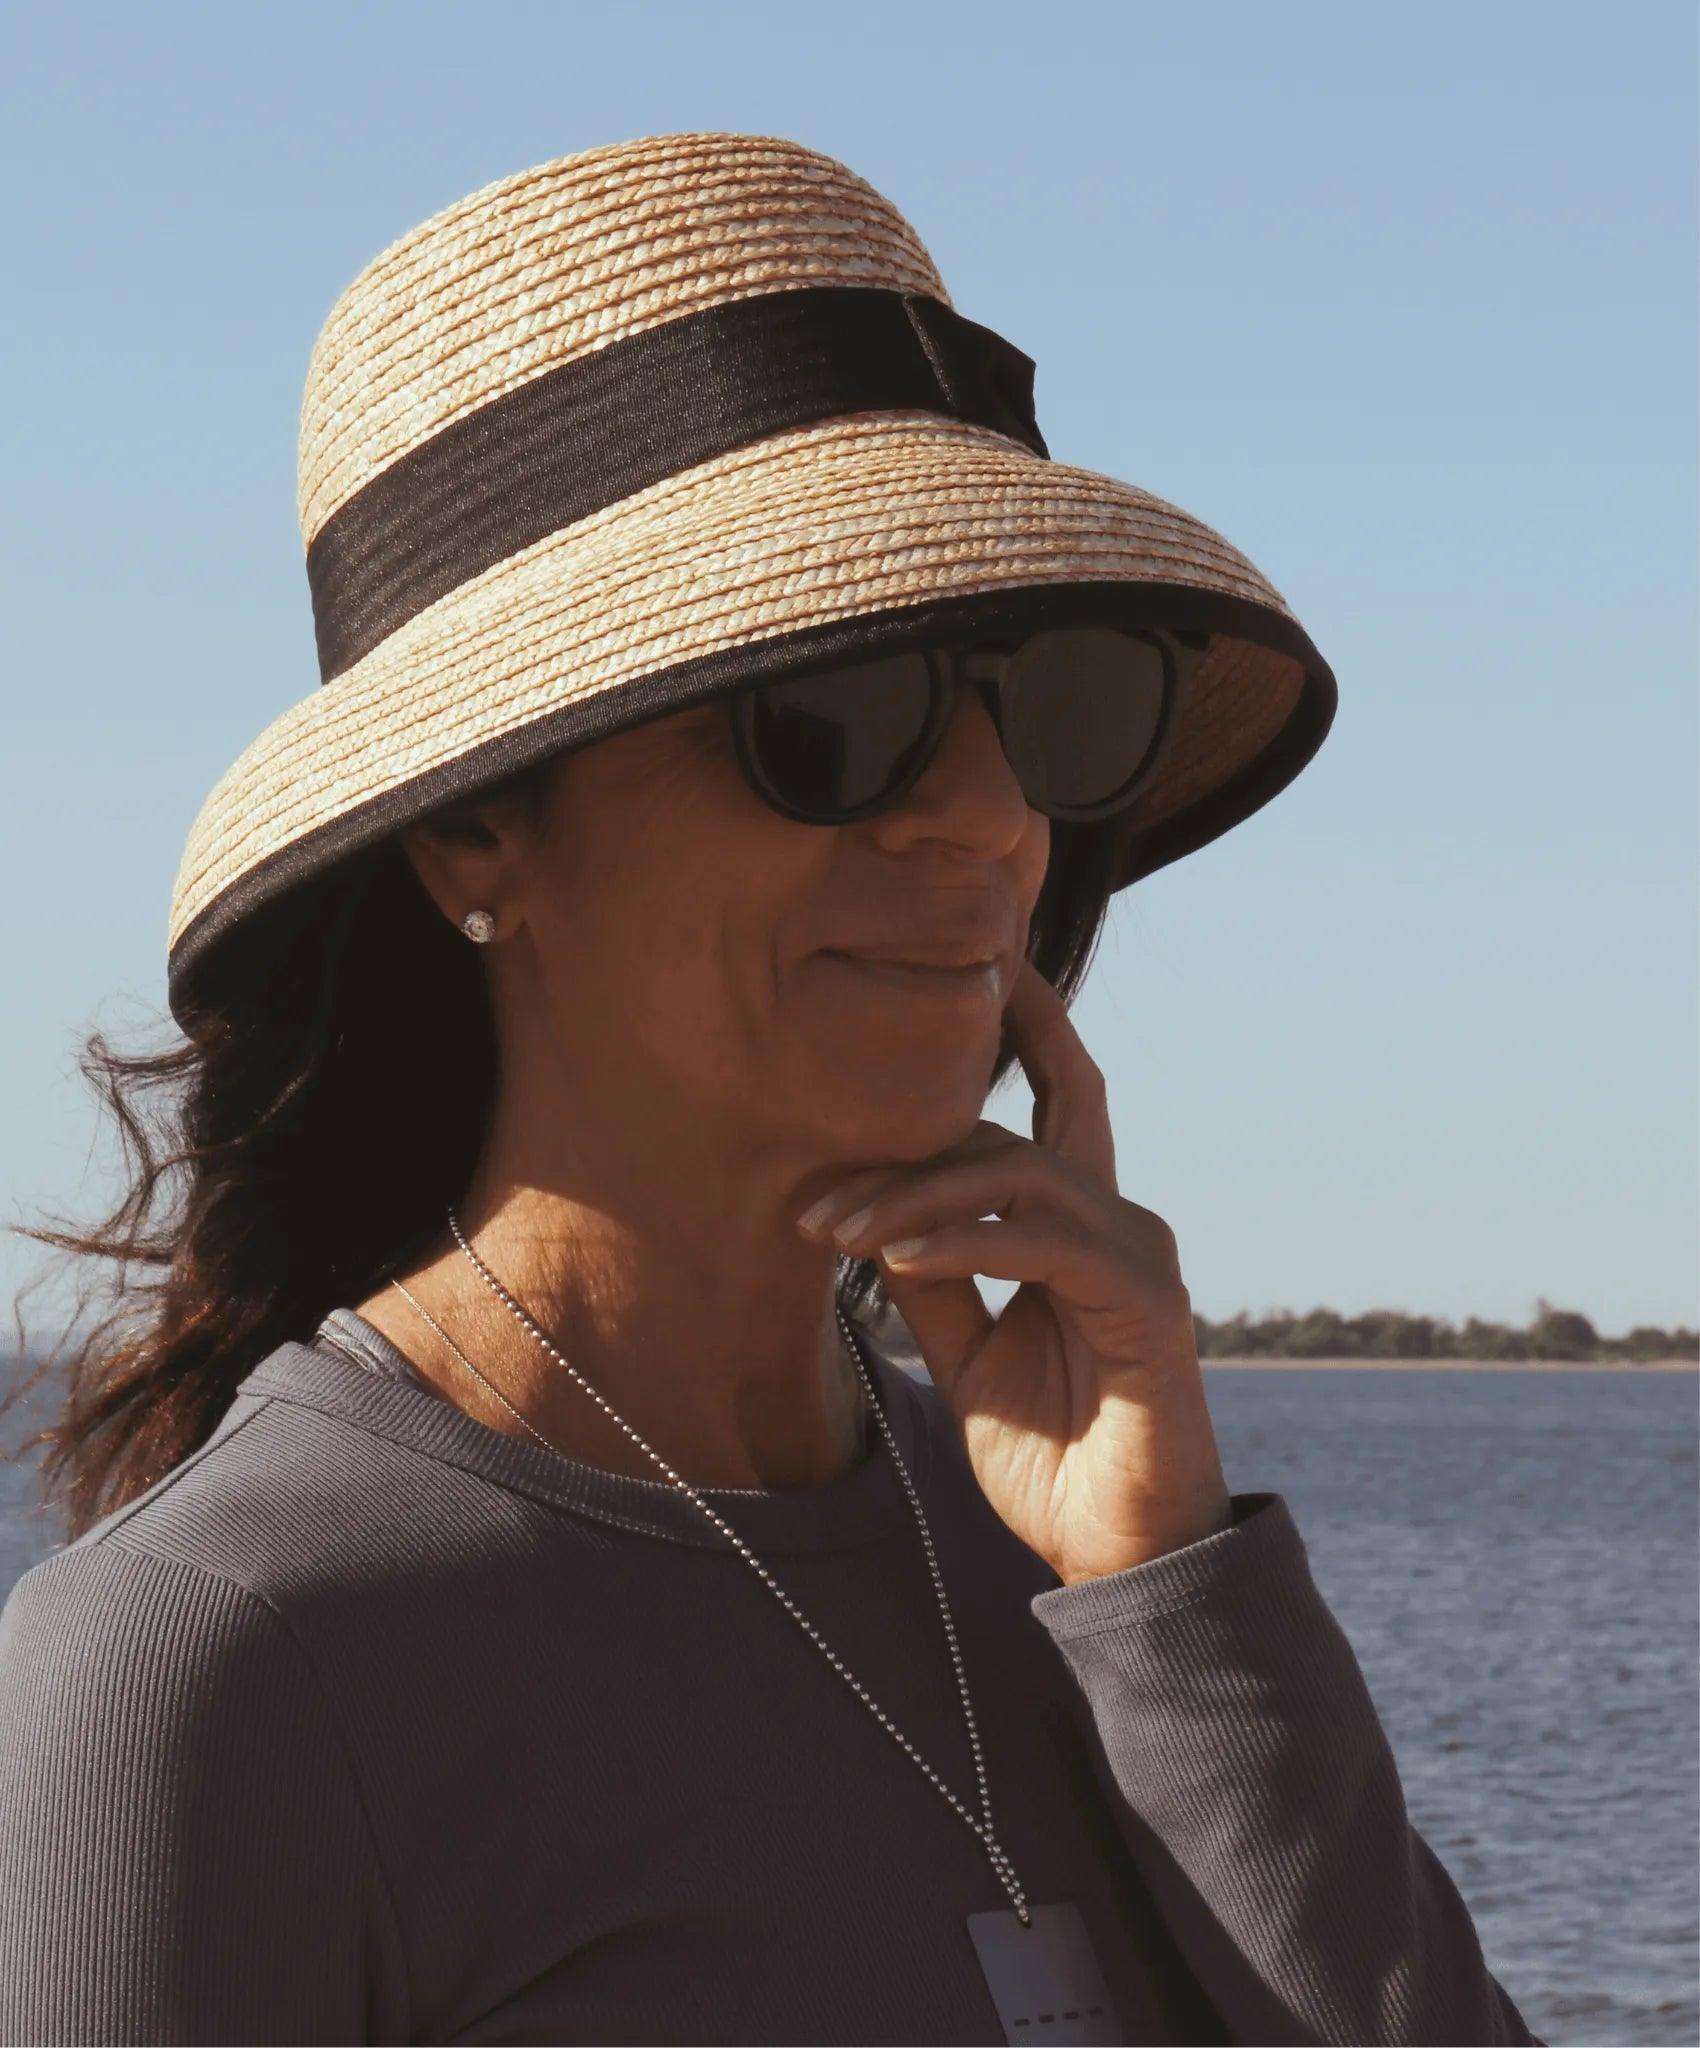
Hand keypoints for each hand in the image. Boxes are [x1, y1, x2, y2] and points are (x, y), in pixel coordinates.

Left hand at [797, 956, 1233, 1584]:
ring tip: (838, 1235)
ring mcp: (1141, 1256)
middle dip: (903, 1153)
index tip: (981, 963)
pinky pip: (1041, 1242)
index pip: (1062, 1097)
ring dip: (915, 1198)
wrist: (1120, 1554)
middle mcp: (1122, 1221)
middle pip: (1010, 1135)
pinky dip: (965, 1239)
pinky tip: (899, 1259)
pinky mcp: (1147, 1302)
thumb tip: (879, 1217)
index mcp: (1083, 1226)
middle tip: (812, 1200)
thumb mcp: (970, 1356)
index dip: (1032, 1022)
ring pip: (1017, 1175)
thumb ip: (939, 1276)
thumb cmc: (1055, 1456)